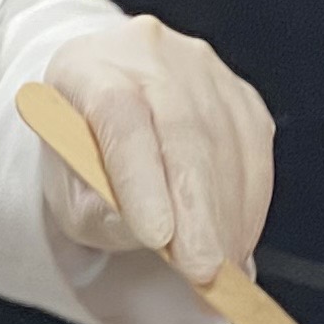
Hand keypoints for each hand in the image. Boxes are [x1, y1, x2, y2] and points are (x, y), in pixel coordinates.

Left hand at [38, 16, 275, 288]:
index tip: (157, 237)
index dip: (140, 179)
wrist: (108, 107)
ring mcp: (201, 69)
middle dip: (197, 210)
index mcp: (89, 68)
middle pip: (182, 130)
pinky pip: (254, 149)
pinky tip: (236, 238)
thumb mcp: (68, 191)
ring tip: (219, 264)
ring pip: (225, 142)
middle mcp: (148, 54)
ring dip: (227, 213)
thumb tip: (146, 233)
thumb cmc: (83, 153)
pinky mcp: (239, 94)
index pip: (119, 115)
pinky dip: (250, 202)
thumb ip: (95, 211)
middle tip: (203, 268)